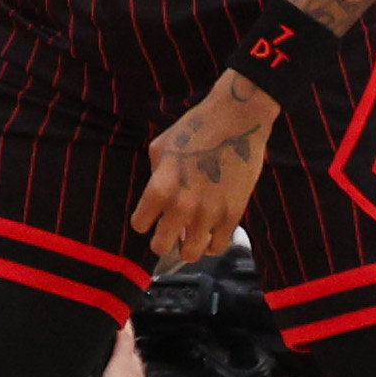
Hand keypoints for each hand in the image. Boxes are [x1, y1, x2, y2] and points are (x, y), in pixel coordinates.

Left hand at [132, 71, 275, 268]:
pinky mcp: (234, 215)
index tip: (150, 216)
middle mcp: (182, 206)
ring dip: (188, 247)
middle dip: (162, 242)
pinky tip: (210, 233)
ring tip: (190, 235)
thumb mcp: (160, 149)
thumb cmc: (193, 130)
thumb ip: (155, 177)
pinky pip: (219, 246)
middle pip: (161, 246)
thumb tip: (158, 201)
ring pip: (192, 254)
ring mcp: (209, 214)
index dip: (144, 221)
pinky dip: (212, 244)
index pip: (139, 225)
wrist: (235, 122)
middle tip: (168, 233)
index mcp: (159, 189)